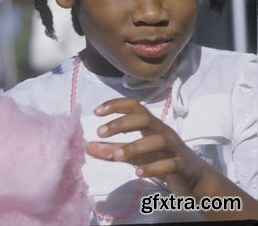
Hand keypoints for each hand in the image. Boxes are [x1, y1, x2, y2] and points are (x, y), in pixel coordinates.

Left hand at [86, 97, 206, 195]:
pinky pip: (170, 164)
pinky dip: (153, 167)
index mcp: (151, 126)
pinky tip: (138, 173)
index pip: (134, 106)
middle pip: (144, 118)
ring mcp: (174, 149)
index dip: (116, 105)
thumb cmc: (162, 160)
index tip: (97, 112)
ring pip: (158, 141)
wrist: (195, 179)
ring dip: (135, 147)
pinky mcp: (182, 166)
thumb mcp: (134, 155)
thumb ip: (112, 150)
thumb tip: (87, 146)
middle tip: (100, 132)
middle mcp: (163, 132)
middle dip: (121, 123)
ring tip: (116, 156)